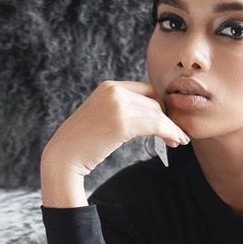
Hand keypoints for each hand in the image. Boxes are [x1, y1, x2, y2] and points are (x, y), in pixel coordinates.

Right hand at [41, 80, 190, 181]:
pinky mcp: (122, 123)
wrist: (64, 157)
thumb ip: (122, 110)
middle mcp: (114, 91)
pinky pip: (155, 124)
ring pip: (157, 113)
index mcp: (110, 87)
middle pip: (154, 101)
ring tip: (179, 140)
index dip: (161, 106)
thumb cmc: (83, 143)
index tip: (167, 120)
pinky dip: (169, 133)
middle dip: (168, 117)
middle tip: (177, 135)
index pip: (146, 90)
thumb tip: (148, 116)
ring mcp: (118, 105)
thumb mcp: (102, 117)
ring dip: (172, 127)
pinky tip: (175, 141)